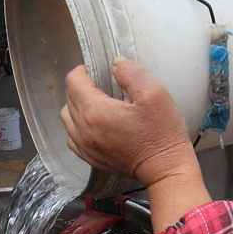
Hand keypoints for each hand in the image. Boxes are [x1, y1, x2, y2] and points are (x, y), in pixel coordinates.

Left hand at [59, 59, 200, 189]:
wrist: (165, 169)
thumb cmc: (162, 134)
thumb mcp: (154, 93)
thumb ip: (131, 73)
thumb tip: (116, 64)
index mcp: (96, 111)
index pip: (73, 80)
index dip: (85, 71)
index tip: (99, 72)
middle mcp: (84, 130)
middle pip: (68, 97)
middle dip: (83, 87)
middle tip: (105, 87)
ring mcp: (85, 146)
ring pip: (67, 117)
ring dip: (78, 106)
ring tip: (101, 104)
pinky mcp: (90, 158)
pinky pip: (72, 137)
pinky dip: (79, 126)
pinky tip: (98, 124)